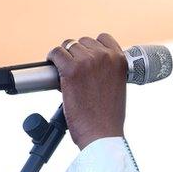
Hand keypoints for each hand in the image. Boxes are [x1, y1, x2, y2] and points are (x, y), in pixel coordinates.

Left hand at [47, 34, 127, 149]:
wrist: (102, 133)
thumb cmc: (108, 117)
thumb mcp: (116, 86)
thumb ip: (107, 70)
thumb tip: (89, 65)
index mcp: (120, 59)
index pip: (103, 38)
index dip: (92, 48)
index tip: (86, 58)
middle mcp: (105, 56)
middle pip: (83, 41)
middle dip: (77, 55)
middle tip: (75, 73)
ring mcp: (87, 61)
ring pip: (68, 46)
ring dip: (65, 58)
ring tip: (66, 74)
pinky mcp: (71, 69)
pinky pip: (56, 54)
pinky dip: (52, 60)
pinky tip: (54, 71)